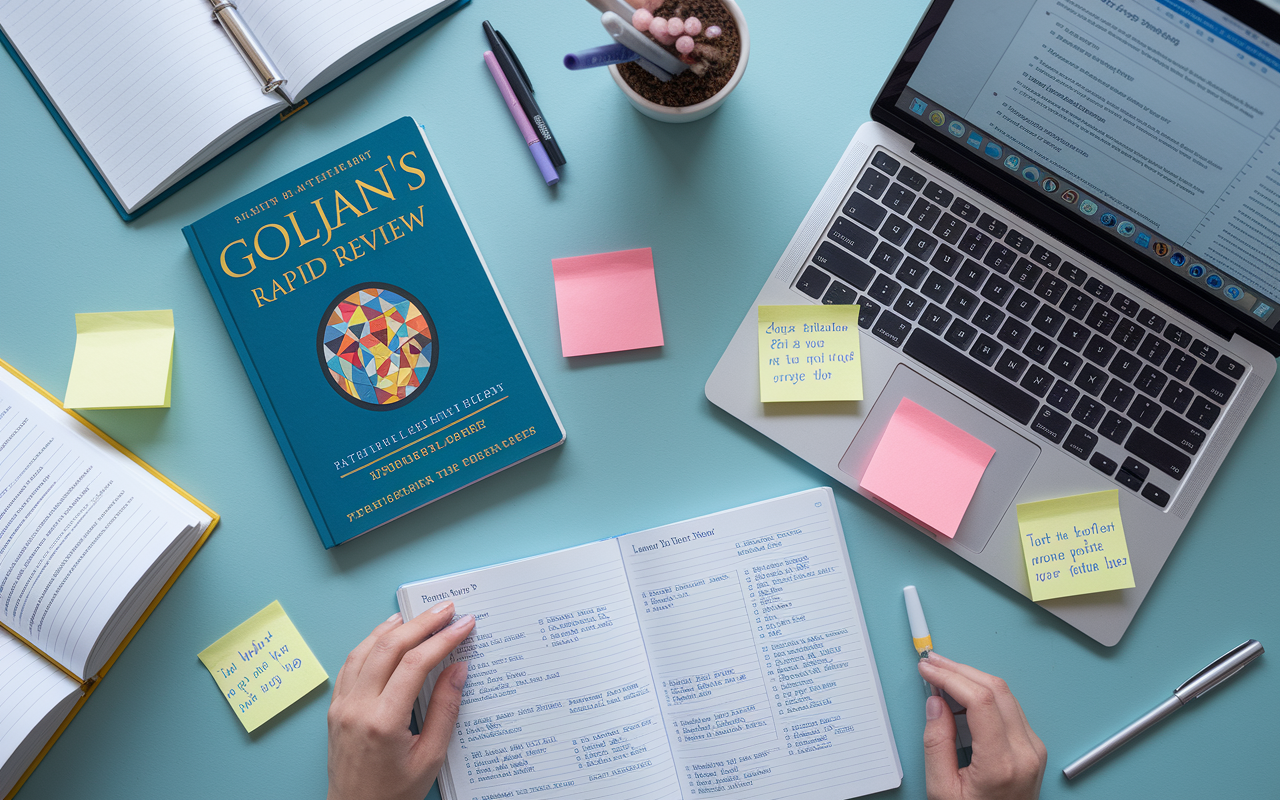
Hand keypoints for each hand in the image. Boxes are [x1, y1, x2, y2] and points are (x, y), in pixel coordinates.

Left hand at [327, 602, 474, 799]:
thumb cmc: (394, 794)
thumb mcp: (430, 758)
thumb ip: (445, 710)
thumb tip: (458, 669)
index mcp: (383, 721)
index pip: (415, 664)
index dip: (442, 639)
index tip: (463, 625)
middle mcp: (357, 708)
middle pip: (389, 648)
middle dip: (421, 624)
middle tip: (446, 609)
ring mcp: (341, 707)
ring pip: (364, 650)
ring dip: (392, 628)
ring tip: (416, 615)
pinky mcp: (335, 709)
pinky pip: (350, 665)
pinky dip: (370, 644)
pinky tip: (385, 637)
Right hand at [917, 652, 1045, 799]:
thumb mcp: (941, 790)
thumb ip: (936, 743)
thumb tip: (935, 702)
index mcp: (1002, 763)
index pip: (981, 701)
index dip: (951, 676)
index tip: (928, 669)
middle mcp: (1025, 752)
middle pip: (996, 690)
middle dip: (960, 670)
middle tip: (932, 663)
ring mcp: (1033, 749)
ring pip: (1005, 694)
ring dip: (972, 678)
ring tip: (942, 675)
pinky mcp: (1033, 748)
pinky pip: (1009, 708)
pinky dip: (983, 694)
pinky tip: (960, 694)